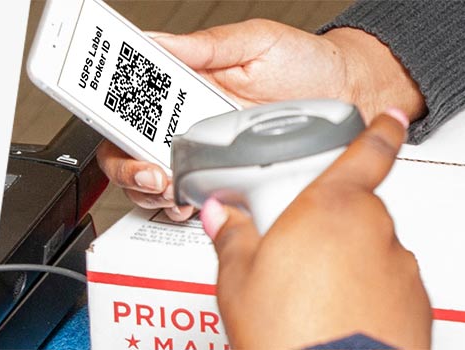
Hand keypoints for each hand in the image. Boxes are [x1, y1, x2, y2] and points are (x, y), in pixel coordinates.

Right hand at [96, 20, 424, 220]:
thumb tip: (155, 41)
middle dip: (128, 167)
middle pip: (132, 151)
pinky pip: (199, 202)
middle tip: (150, 170)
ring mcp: (213, 156)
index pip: (131, 103)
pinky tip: (195, 203)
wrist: (353, 92)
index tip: (116, 122)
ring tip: (171, 187)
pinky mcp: (236, 181)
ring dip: (154, 193)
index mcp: (190, 87)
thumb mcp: (257, 42)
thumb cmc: (308, 64)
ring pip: (158, 184)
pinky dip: (187, 209)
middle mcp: (195, 124)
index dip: (111, 115)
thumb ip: (208, 44)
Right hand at [200, 110, 431, 348]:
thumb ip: (234, 237)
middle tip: (300, 257)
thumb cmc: (291, 334)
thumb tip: (222, 217)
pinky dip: (370, 294)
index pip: (367, 152)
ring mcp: (399, 266)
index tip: (395, 117)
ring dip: (350, 263)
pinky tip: (341, 315)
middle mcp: (375, 228)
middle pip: (357, 211)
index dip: (383, 129)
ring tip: (317, 298)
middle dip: (332, 227)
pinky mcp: (416, 301)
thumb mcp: (240, 281)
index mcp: (332, 207)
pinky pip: (389, 285)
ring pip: (372, 250)